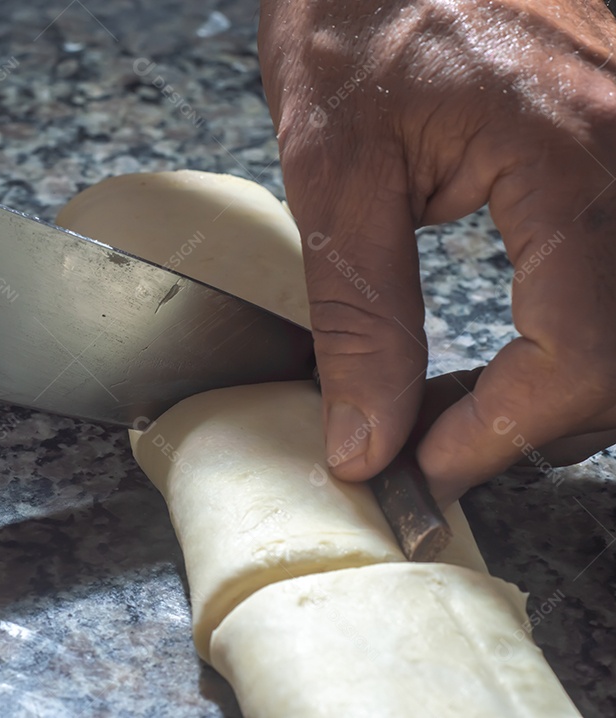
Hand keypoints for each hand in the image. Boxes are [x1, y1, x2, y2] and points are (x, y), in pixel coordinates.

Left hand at [259, 0, 615, 502]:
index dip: (501, 435)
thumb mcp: (335, 171)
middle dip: (534, 424)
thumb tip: (368, 437)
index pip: (578, 353)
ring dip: (558, 387)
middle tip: (435, 445)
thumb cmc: (354, 18)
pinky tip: (509, 347)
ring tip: (460, 406)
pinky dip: (571, 335)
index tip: (424, 468)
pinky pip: (614, 275)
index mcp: (567, 156)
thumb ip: (361, 314)